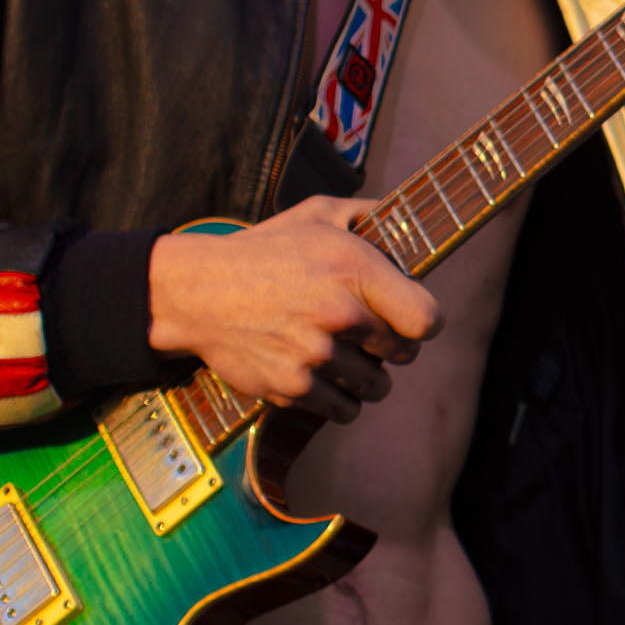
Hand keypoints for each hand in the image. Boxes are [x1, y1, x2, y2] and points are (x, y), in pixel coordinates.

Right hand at [145, 200, 437, 423]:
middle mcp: (339, 315)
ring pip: (377, 387)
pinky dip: (339, 399)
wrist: (198, 293)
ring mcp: (315, 355)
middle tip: (369, 335)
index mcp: (354, 270)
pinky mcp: (292, 388)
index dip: (423, 323)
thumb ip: (368, 214)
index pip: (426, 320)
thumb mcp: (316, 215)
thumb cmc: (264, 252)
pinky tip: (325, 377)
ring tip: (344, 355)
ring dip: (366, 376)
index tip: (412, 321)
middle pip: (404, 354)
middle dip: (392, 346)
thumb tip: (409, 214)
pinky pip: (344, 410)